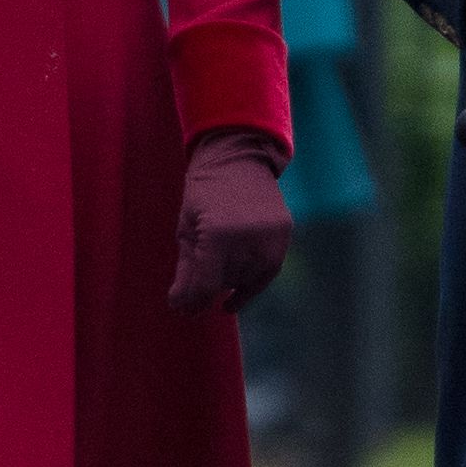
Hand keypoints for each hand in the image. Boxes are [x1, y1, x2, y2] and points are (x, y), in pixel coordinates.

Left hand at [168, 128, 292, 313]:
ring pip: (246, 280)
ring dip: (228, 283)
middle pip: (224, 283)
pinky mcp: (284, 235)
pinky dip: (250, 282)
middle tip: (190, 292)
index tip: (180, 308)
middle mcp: (249, 239)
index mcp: (218, 234)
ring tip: (214, 270)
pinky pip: (266, 272)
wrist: (237, 158)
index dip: (191, 301)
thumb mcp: (186, 229)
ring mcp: (271, 238)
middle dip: (206, 289)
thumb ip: (186, 270)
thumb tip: (182, 308)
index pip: (206, 286)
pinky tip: (234, 294)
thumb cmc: (203, 193)